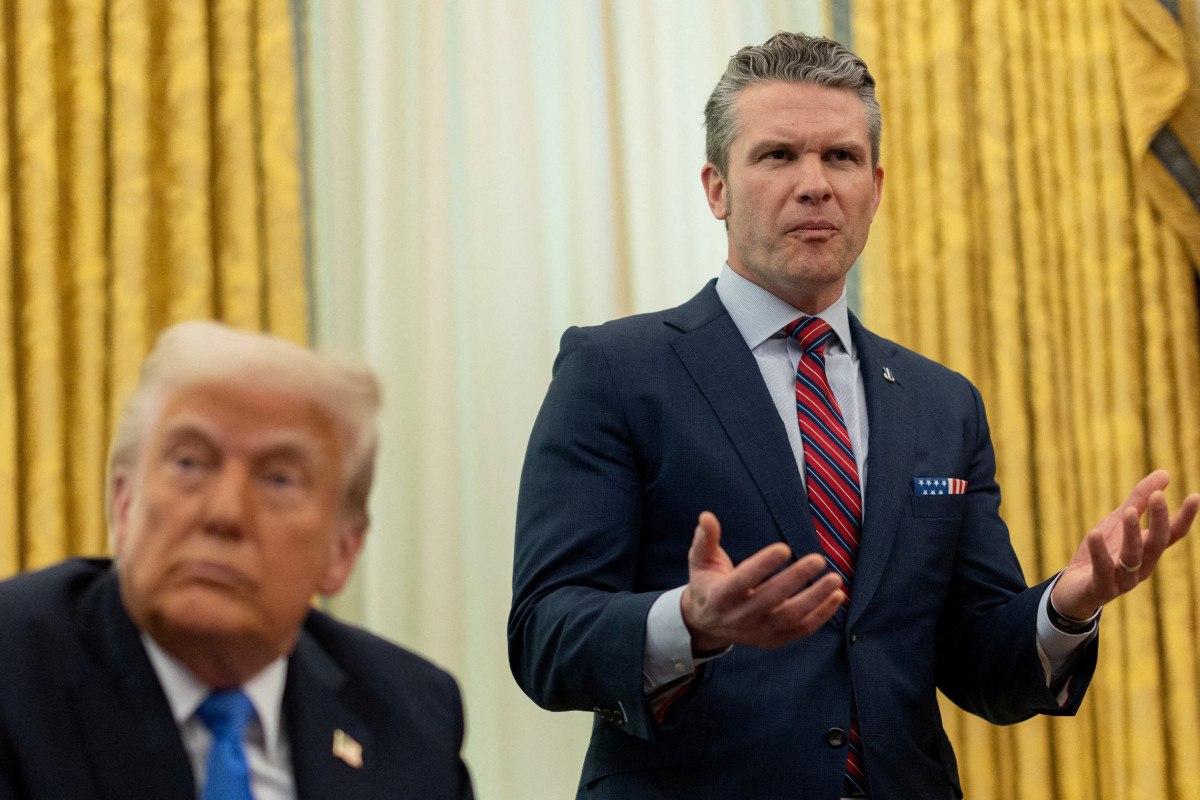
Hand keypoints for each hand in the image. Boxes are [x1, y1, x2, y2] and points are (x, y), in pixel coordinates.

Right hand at [679, 511, 844, 652]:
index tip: (784, 548)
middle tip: (818, 559)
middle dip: (797, 579)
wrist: (707, 624)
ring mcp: (758, 631)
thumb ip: (705, 539)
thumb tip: (707, 516)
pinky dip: (822, 615)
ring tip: (835, 579)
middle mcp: (740, 616)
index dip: (763, 565)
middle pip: (772, 599)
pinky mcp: (773, 639)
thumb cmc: (707, 584)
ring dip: (816, 599)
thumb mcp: (700, 560)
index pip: (744, 580)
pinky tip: (837, 596)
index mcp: (721, 595)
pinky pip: (801, 630)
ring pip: (791, 617)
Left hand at [1051, 470, 1199, 619]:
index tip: (1195, 496)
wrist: (1074, 590)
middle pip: (1156, 543)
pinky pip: (1102, 571)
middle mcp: (1141, 566)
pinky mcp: (1101, 588)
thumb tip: (1165, 473)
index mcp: (1148, 550)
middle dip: (1158, 520)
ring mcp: (1122, 580)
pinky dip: (1099, 553)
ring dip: (1132, 534)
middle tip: (1158, 496)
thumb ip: (1139, 500)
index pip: (1172, 534)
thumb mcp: (1117, 522)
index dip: (1185, 517)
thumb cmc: (1102, 553)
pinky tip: (1094, 532)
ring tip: (1129, 511)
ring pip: (1132, 558)